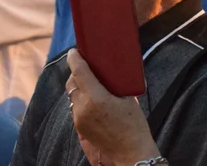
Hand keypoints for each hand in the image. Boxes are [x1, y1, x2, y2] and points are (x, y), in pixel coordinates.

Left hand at [64, 49, 161, 165]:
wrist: (130, 154)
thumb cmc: (134, 126)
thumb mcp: (129, 100)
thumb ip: (116, 85)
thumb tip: (112, 71)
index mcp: (96, 98)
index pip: (79, 72)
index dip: (74, 59)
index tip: (73, 51)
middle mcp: (83, 108)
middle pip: (72, 83)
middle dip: (76, 73)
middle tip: (85, 67)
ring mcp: (79, 119)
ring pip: (72, 96)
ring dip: (78, 88)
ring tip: (89, 84)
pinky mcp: (79, 128)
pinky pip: (75, 108)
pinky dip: (80, 100)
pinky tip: (91, 100)